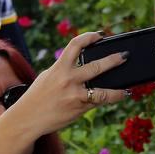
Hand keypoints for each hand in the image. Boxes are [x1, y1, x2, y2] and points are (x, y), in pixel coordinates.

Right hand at [14, 33, 128, 134]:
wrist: (27, 118)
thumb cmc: (37, 97)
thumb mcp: (48, 77)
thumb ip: (63, 70)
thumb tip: (83, 66)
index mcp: (59, 68)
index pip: (75, 45)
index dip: (89, 37)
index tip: (100, 35)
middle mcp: (68, 79)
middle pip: (96, 66)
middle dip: (113, 60)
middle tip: (124, 56)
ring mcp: (75, 95)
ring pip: (103, 90)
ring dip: (118, 88)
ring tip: (127, 86)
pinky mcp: (79, 108)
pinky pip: (99, 102)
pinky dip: (112, 98)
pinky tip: (122, 95)